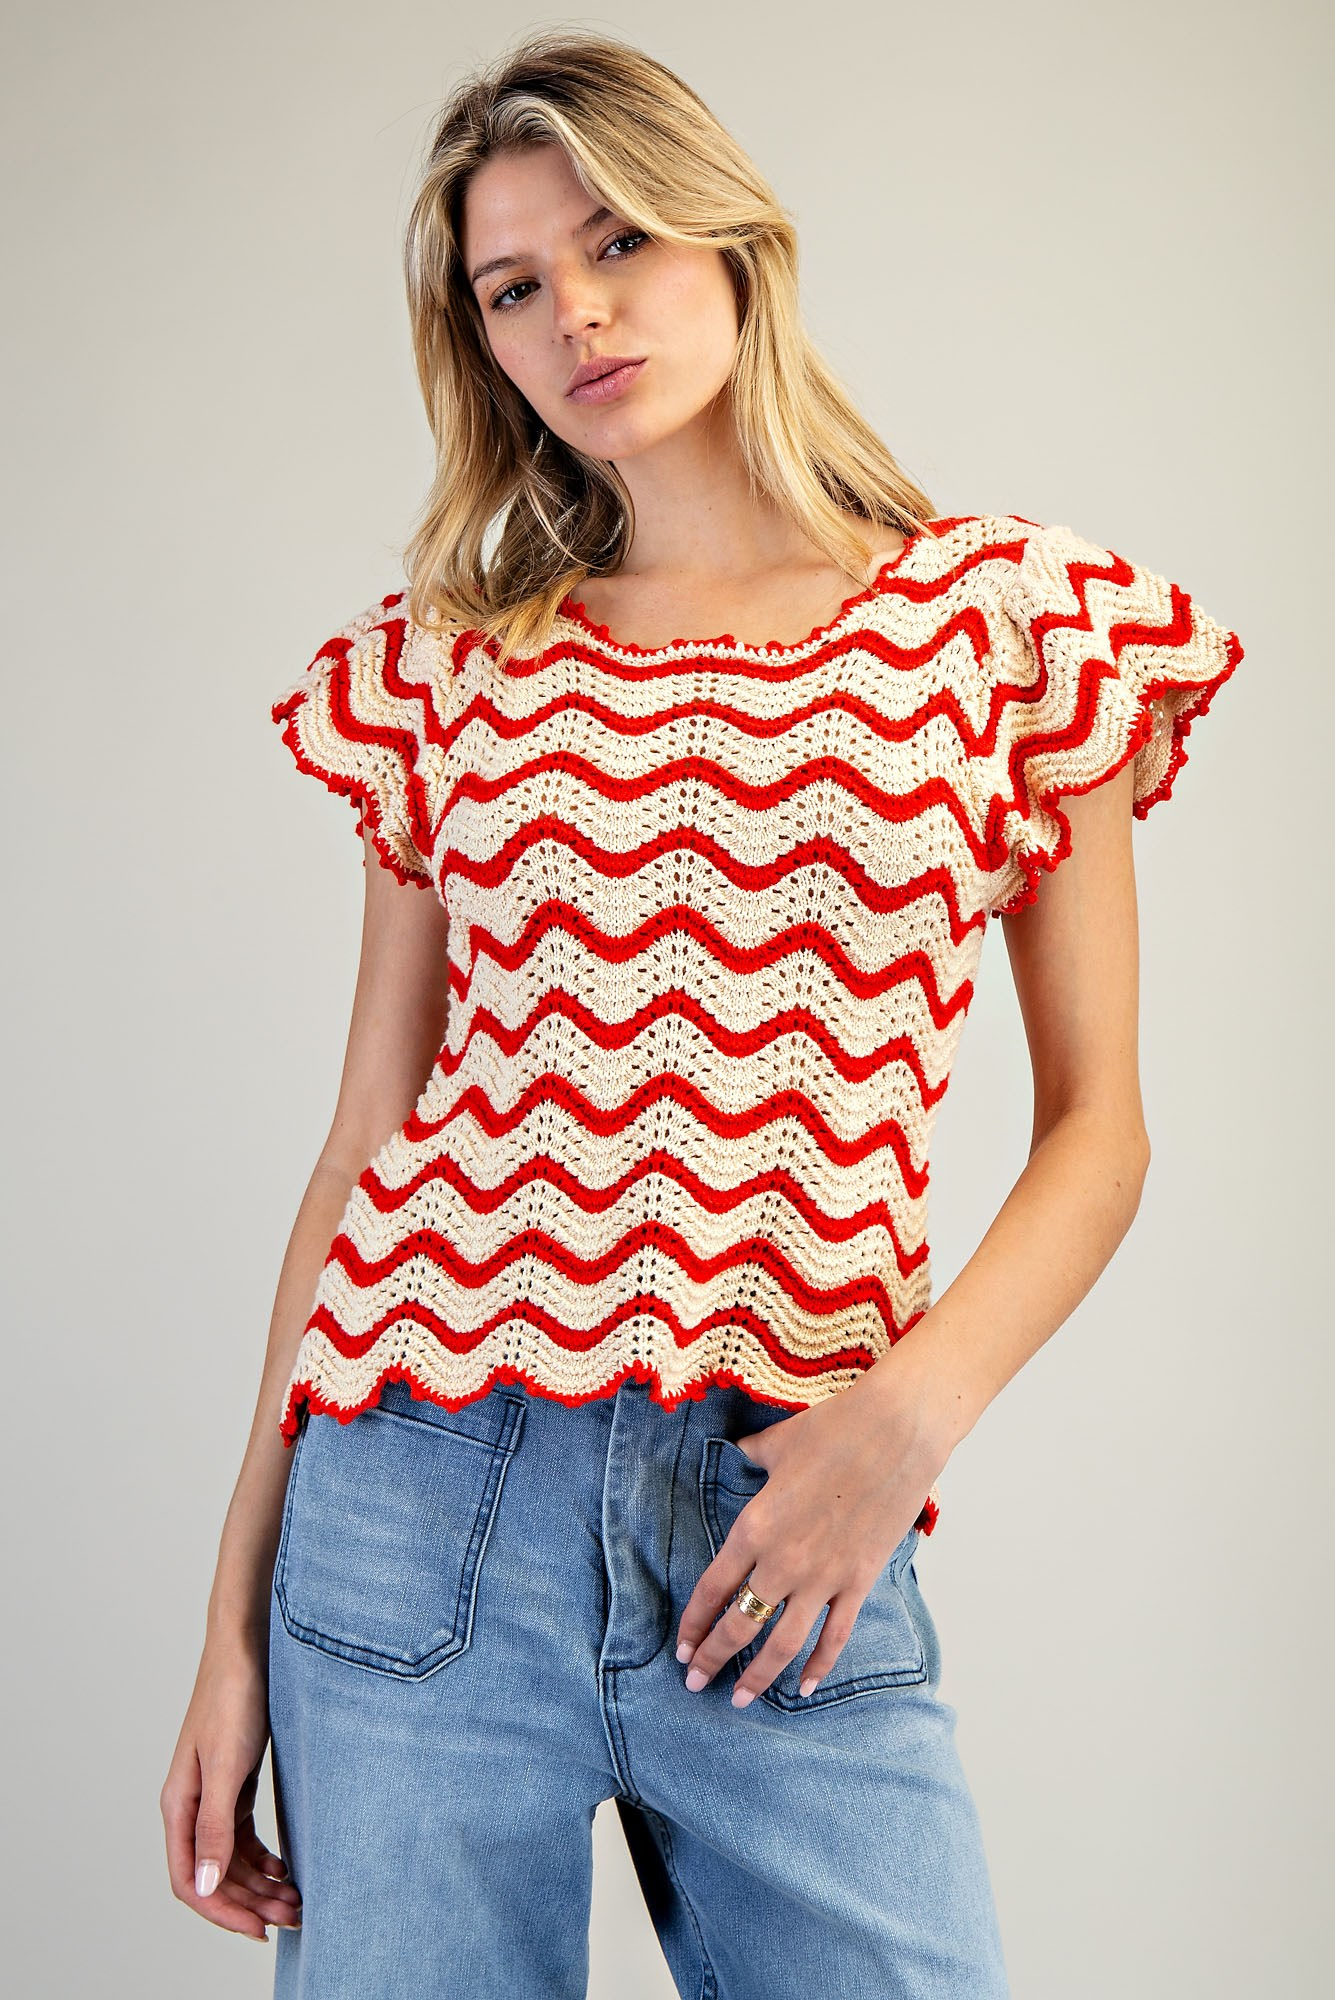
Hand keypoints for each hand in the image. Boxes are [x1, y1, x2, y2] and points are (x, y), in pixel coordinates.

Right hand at [161, 1638, 302, 1942]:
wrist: (249, 1647)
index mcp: (179, 1805)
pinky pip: (243, 1838)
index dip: (222, 1912)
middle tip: (294, 1916)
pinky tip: (286, 1867)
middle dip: (250, 1903)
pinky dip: (263, 1860)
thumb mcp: (227, 1766)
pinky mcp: (234, 1783)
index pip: (189, 1882)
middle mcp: (191, 1806)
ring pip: (231, 1860)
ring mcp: (212, 1795)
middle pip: (213, 1876)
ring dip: (260, 1885)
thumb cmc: (234, 1698)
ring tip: (296, 1899)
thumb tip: (205, 1886)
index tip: (259, 1930)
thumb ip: (215, 1827)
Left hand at [674, 1371, 947, 1707]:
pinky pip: (834, 1637)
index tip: (682, 1648)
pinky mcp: (859, 1581)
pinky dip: (818, 1667)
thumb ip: (751, 1456)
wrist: (896, 1431)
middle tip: (695, 1682)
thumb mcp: (777, 1442)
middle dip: (713, 1659)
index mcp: (754, 1527)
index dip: (694, 1624)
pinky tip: (804, 1688)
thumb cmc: (834, 1429)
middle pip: (739, 1626)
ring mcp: (823, 1577)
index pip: (712, 1590)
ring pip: (782, 1644)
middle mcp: (783, 1561)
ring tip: (739, 1699)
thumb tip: (738, 1450)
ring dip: (757, 1677)